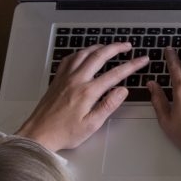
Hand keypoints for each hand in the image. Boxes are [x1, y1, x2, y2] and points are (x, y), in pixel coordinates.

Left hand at [16, 42, 147, 151]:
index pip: (115, 73)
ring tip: (109, 46)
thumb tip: (122, 90)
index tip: (142, 60)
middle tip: (127, 46)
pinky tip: (84, 54)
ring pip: (84, 53)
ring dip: (99, 47)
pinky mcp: (57, 79)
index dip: (132, 65)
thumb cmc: (64, 133)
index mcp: (88, 92)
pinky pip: (70, 59)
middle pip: (99, 56)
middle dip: (116, 48)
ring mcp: (65, 77)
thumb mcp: (92, 125)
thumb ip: (108, 105)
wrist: (38, 134)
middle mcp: (76, 80)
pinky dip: (80, 52)